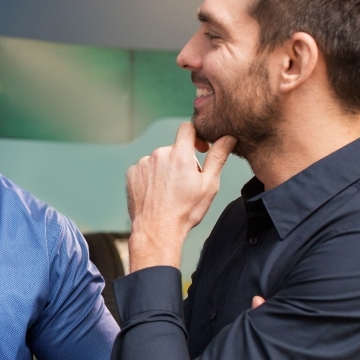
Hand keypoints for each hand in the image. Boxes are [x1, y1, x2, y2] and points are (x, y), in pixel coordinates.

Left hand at [125, 122, 235, 270]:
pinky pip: (145, 169)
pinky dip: (151, 177)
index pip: (187, 128)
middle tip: (186, 183)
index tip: (200, 148)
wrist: (157, 230)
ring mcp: (142, 164)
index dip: (196, 135)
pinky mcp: (131, 173)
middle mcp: (158, 155)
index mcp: (179, 155)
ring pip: (159, 160)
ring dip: (165, 170)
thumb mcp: (209, 185)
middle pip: (174, 149)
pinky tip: (156, 193)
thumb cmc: (185, 211)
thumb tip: (228, 137)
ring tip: (169, 192)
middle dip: (182, 160)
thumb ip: (217, 157)